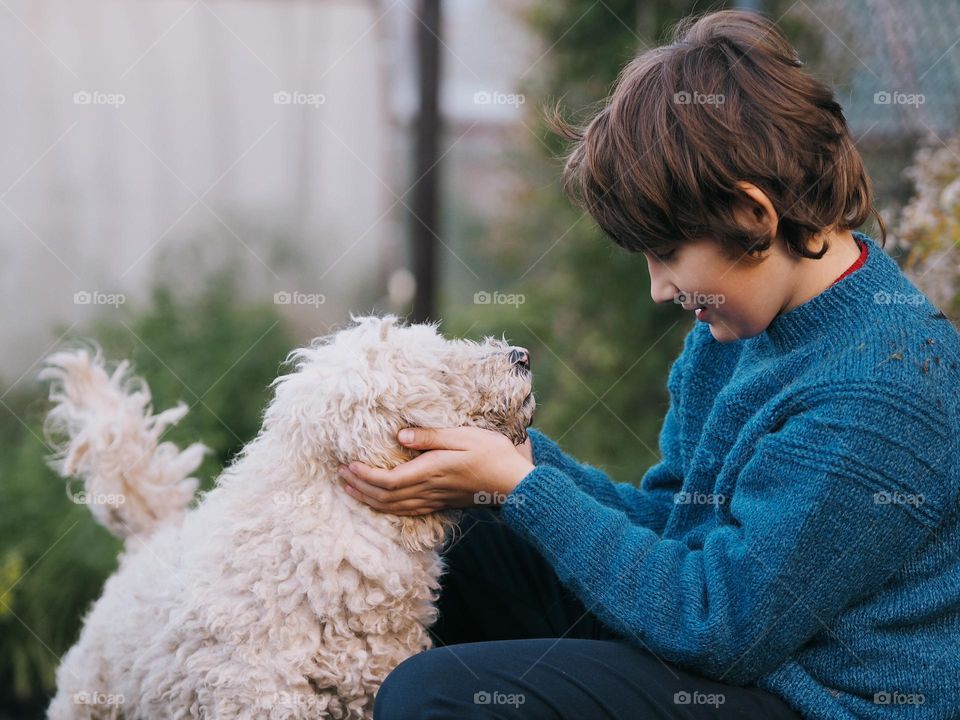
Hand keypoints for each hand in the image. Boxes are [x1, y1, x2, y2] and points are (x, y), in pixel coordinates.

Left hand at [338, 427, 535, 515]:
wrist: (514, 483)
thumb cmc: (492, 454)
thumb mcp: (463, 435)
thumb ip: (430, 436)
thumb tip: (400, 434)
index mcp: (430, 471)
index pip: (387, 481)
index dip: (364, 476)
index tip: (348, 465)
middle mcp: (428, 490)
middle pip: (384, 497)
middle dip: (359, 488)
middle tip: (340, 475)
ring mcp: (434, 500)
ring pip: (392, 507)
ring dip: (368, 499)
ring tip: (351, 489)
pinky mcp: (440, 504)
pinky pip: (406, 512)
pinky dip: (386, 507)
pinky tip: (380, 502)